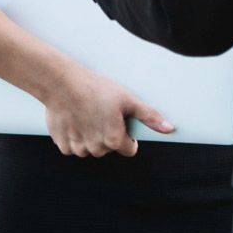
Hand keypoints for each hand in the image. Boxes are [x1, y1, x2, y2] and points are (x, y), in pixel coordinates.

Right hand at [45, 66, 175, 157]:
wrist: (62, 83)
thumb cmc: (97, 89)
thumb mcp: (128, 99)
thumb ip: (149, 116)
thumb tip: (169, 128)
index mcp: (113, 140)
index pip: (129, 149)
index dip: (128, 135)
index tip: (121, 120)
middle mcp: (96, 149)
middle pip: (109, 148)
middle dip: (108, 134)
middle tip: (103, 112)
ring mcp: (78, 148)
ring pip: (91, 147)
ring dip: (91, 135)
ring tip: (87, 113)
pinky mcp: (62, 145)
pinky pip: (73, 146)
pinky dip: (75, 135)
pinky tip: (75, 118)